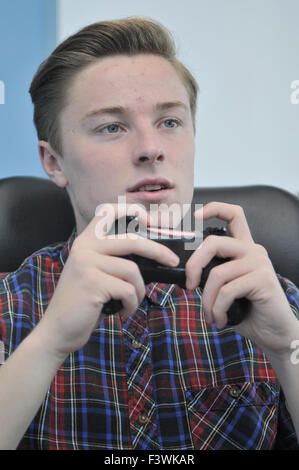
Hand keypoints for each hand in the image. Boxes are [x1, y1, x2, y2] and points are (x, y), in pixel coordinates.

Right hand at [38, 203, 179, 358]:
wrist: (58, 330)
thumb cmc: (84, 303)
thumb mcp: (95, 274)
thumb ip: (114, 260)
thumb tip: (152, 257)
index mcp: (85, 242)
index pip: (107, 212)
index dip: (130, 210)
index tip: (148, 220)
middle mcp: (84, 247)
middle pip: (132, 241)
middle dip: (158, 252)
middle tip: (172, 261)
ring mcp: (87, 263)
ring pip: (132, 270)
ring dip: (138, 291)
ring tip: (130, 303)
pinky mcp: (92, 282)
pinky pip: (128, 290)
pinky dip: (131, 304)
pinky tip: (122, 312)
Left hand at [185, 202, 297, 355]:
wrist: (274, 332)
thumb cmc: (247, 310)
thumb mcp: (226, 288)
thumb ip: (213, 275)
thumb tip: (188, 275)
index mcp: (244, 248)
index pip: (233, 214)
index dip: (214, 208)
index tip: (196, 215)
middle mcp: (253, 250)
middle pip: (213, 242)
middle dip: (194, 265)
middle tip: (190, 287)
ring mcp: (259, 263)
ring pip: (217, 273)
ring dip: (208, 300)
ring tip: (211, 315)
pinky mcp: (263, 280)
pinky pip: (227, 291)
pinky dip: (218, 310)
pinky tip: (221, 320)